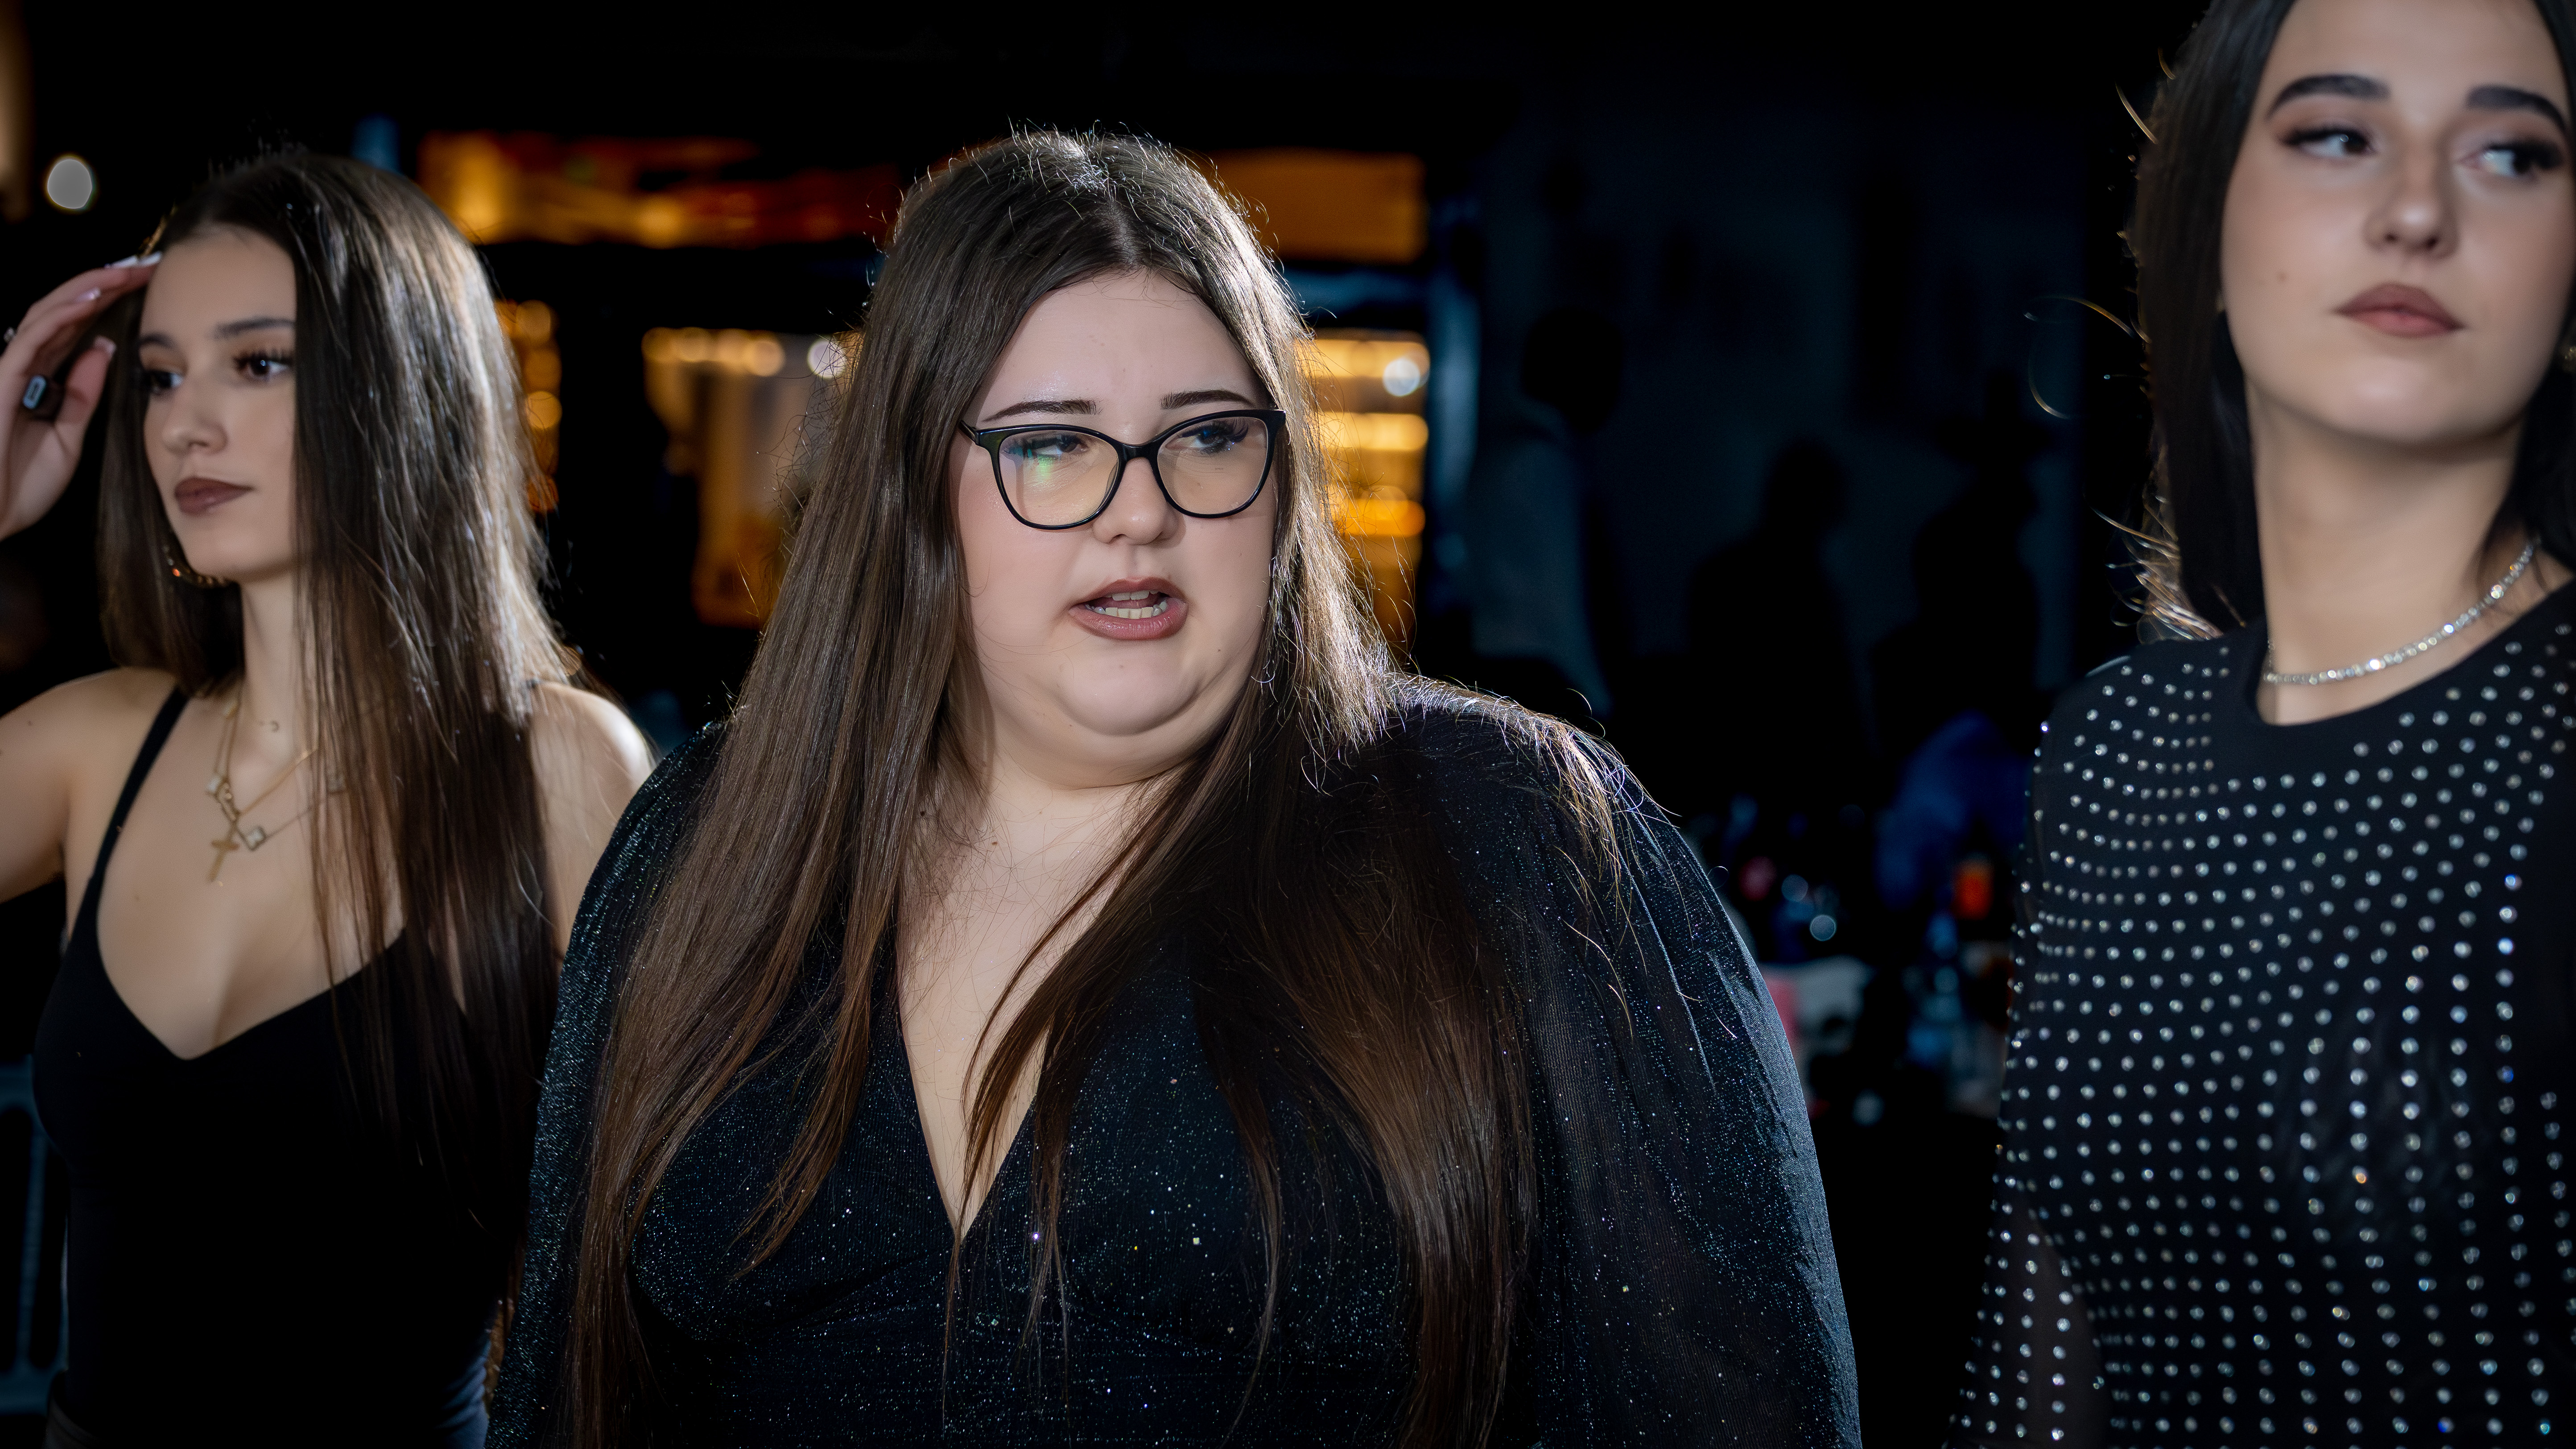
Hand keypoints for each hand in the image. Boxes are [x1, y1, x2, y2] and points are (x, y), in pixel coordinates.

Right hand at [1, 258, 157, 539]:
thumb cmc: (20, 484)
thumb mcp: (69, 436)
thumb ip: (82, 394)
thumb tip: (102, 350)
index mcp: (44, 378)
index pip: (80, 328)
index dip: (112, 302)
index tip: (152, 288)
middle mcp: (26, 366)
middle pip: (69, 312)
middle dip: (107, 285)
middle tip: (148, 266)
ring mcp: (11, 371)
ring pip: (50, 315)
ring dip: (89, 289)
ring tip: (125, 271)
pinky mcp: (1, 380)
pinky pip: (32, 339)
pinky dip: (62, 315)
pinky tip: (91, 298)